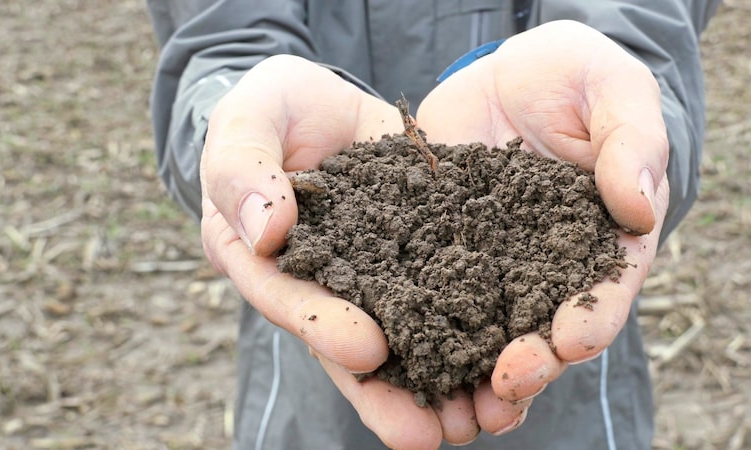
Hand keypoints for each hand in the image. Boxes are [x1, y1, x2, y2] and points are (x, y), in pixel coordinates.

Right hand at [200, 55, 474, 448]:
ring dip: (437, 384)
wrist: (325, 103)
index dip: (322, 326)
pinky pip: (443, 295)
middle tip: (427, 435)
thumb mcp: (248, 118)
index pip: (288, 298)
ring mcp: (370, 276)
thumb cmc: (274, 106)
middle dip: (388, 391)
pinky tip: (507, 361)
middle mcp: (318, 283)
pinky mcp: (417, 256)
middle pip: (347, 345)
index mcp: (262, 259)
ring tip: (479, 420)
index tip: (367, 349)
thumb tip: (266, 232)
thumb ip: (243, 167)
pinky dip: (472, 330)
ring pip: (401, 336)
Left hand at [416, 20, 670, 433]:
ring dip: (471, 369)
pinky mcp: (441, 245)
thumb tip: (638, 207)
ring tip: (457, 404)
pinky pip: (427, 288)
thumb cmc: (578, 79)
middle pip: (541, 328)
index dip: (590, 320)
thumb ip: (631, 143)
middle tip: (506, 387)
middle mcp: (545, 265)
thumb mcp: (614, 91)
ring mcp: (491, 261)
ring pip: (483, 326)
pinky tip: (397, 352)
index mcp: (599, 240)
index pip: (602, 290)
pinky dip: (417, 323)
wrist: (512, 73)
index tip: (569, 343)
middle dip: (527, 363)